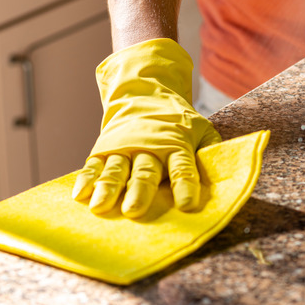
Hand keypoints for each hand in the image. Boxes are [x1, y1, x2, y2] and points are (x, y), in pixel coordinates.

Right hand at [72, 38, 221, 217]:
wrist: (145, 94)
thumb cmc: (179, 122)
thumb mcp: (201, 129)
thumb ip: (211, 149)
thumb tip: (225, 171)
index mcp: (176, 143)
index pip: (183, 167)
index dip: (186, 186)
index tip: (187, 206)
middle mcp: (149, 146)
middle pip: (146, 171)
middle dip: (140, 191)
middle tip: (134, 210)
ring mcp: (124, 147)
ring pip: (116, 170)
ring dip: (108, 188)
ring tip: (100, 207)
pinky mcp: (104, 149)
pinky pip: (93, 165)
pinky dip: (86, 179)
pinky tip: (79, 195)